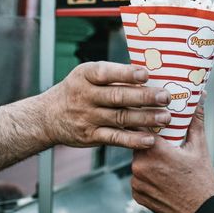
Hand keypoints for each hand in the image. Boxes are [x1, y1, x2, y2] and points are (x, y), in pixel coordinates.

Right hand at [46, 62, 170, 148]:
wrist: (48, 117)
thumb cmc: (77, 91)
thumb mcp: (86, 75)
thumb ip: (112, 74)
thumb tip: (149, 74)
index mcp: (85, 75)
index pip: (106, 73)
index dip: (126, 73)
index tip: (146, 74)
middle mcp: (85, 96)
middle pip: (118, 96)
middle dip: (144, 97)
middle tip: (165, 97)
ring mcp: (87, 117)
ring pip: (120, 118)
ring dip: (145, 118)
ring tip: (165, 118)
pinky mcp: (90, 136)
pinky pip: (114, 138)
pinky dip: (132, 140)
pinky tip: (149, 139)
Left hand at [131, 101, 213, 212]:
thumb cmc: (202, 180)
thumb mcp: (200, 147)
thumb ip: (195, 120)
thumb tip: (200, 98)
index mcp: (155, 151)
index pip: (140, 126)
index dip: (145, 120)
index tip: (150, 117)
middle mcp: (141, 166)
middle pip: (139, 144)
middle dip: (149, 141)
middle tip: (163, 141)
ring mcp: (137, 182)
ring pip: (138, 161)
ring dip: (147, 159)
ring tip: (165, 163)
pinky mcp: (137, 195)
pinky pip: (138, 178)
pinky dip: (147, 177)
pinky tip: (161, 178)